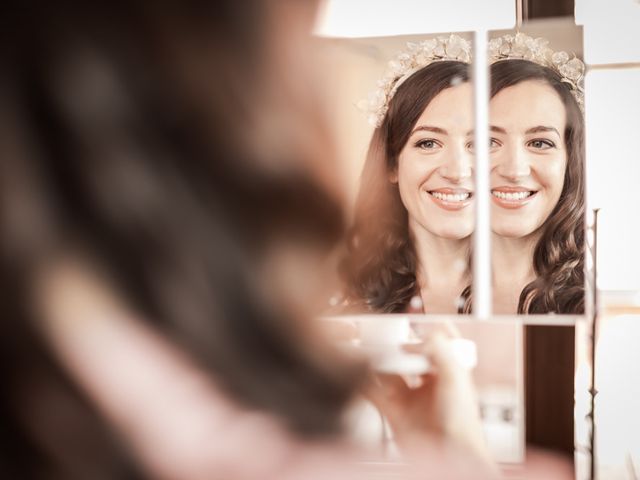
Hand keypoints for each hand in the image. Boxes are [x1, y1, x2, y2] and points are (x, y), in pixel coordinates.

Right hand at [368, 326, 491, 463]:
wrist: (449, 456)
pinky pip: (373, 391)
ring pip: (389, 371)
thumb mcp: (456, 376)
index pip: (438, 346)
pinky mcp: (392, 411)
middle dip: (398, 345)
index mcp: (448, 374)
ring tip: (370, 348)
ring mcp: (409, 398)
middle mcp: (428, 385)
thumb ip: (440, 349)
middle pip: (409, 357)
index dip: (428, 333)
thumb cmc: (463, 424)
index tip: (416, 322)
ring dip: (379, 360)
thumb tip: (422, 335)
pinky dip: (363, 380)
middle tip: (387, 334)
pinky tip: (359, 370)